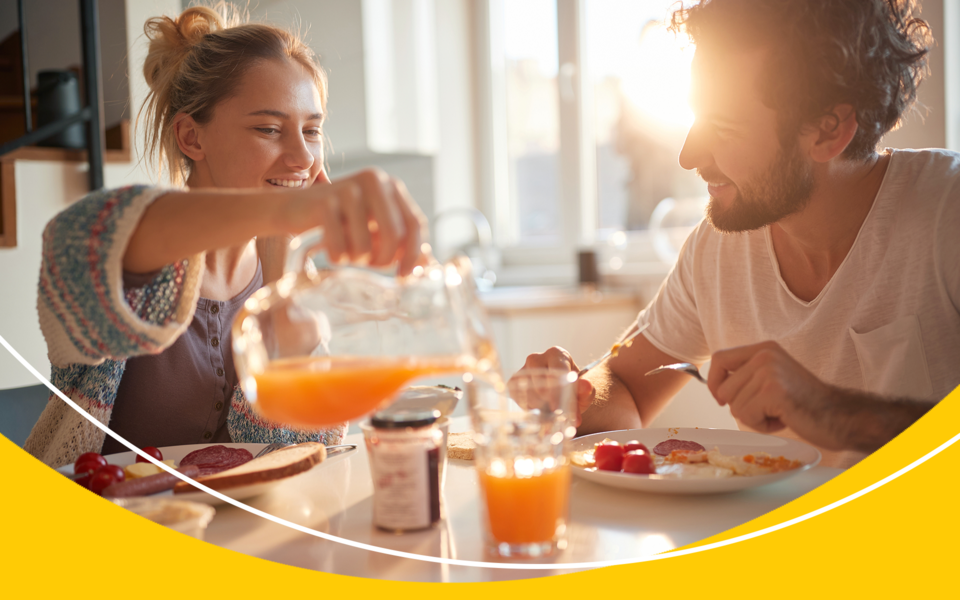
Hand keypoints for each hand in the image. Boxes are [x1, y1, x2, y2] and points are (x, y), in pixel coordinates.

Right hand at [286, 168, 427, 275]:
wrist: (292, 208)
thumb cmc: (340, 223)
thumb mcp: (374, 230)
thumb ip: (401, 244)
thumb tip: (429, 264)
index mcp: (391, 185)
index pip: (416, 224)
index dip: (414, 254)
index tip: (403, 276)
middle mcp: (374, 180)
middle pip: (395, 236)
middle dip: (383, 260)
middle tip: (370, 264)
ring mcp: (349, 189)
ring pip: (366, 246)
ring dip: (356, 260)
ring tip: (347, 252)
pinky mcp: (324, 202)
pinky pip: (340, 247)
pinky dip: (337, 258)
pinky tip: (331, 251)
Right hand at [513, 347, 593, 426]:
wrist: (561, 392)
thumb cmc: (573, 390)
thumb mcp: (583, 392)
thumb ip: (586, 390)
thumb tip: (586, 386)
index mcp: (556, 354)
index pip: (556, 370)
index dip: (556, 391)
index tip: (557, 409)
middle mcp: (537, 358)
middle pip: (539, 381)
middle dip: (547, 400)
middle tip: (555, 413)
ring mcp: (523, 368)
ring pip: (527, 391)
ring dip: (538, 406)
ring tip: (549, 410)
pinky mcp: (513, 381)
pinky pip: (517, 397)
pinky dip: (528, 407)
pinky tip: (538, 408)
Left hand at [708, 341, 840, 448]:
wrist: (838, 416)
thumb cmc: (803, 402)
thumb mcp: (771, 377)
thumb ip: (746, 375)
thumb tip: (714, 386)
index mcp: (763, 349)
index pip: (719, 359)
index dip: (713, 382)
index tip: (722, 398)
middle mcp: (764, 355)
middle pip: (723, 389)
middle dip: (739, 407)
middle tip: (768, 408)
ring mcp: (769, 371)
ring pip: (734, 406)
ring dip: (754, 418)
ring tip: (778, 412)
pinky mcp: (773, 391)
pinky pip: (747, 416)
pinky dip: (762, 425)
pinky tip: (782, 419)